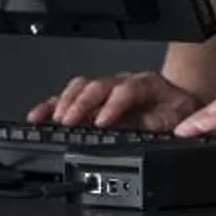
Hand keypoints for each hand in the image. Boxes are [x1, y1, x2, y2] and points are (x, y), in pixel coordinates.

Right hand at [30, 71, 202, 132]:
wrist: (176, 103)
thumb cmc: (176, 112)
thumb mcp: (175, 120)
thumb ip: (159, 125)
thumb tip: (144, 133)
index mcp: (147, 85)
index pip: (127, 89)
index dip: (113, 105)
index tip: (102, 121)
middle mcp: (124, 82)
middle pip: (98, 85)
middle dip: (81, 103)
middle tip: (70, 122)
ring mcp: (107, 87)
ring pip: (82, 86)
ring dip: (65, 103)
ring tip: (54, 121)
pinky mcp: (94, 97)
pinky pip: (69, 96)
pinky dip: (52, 106)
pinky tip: (38, 116)